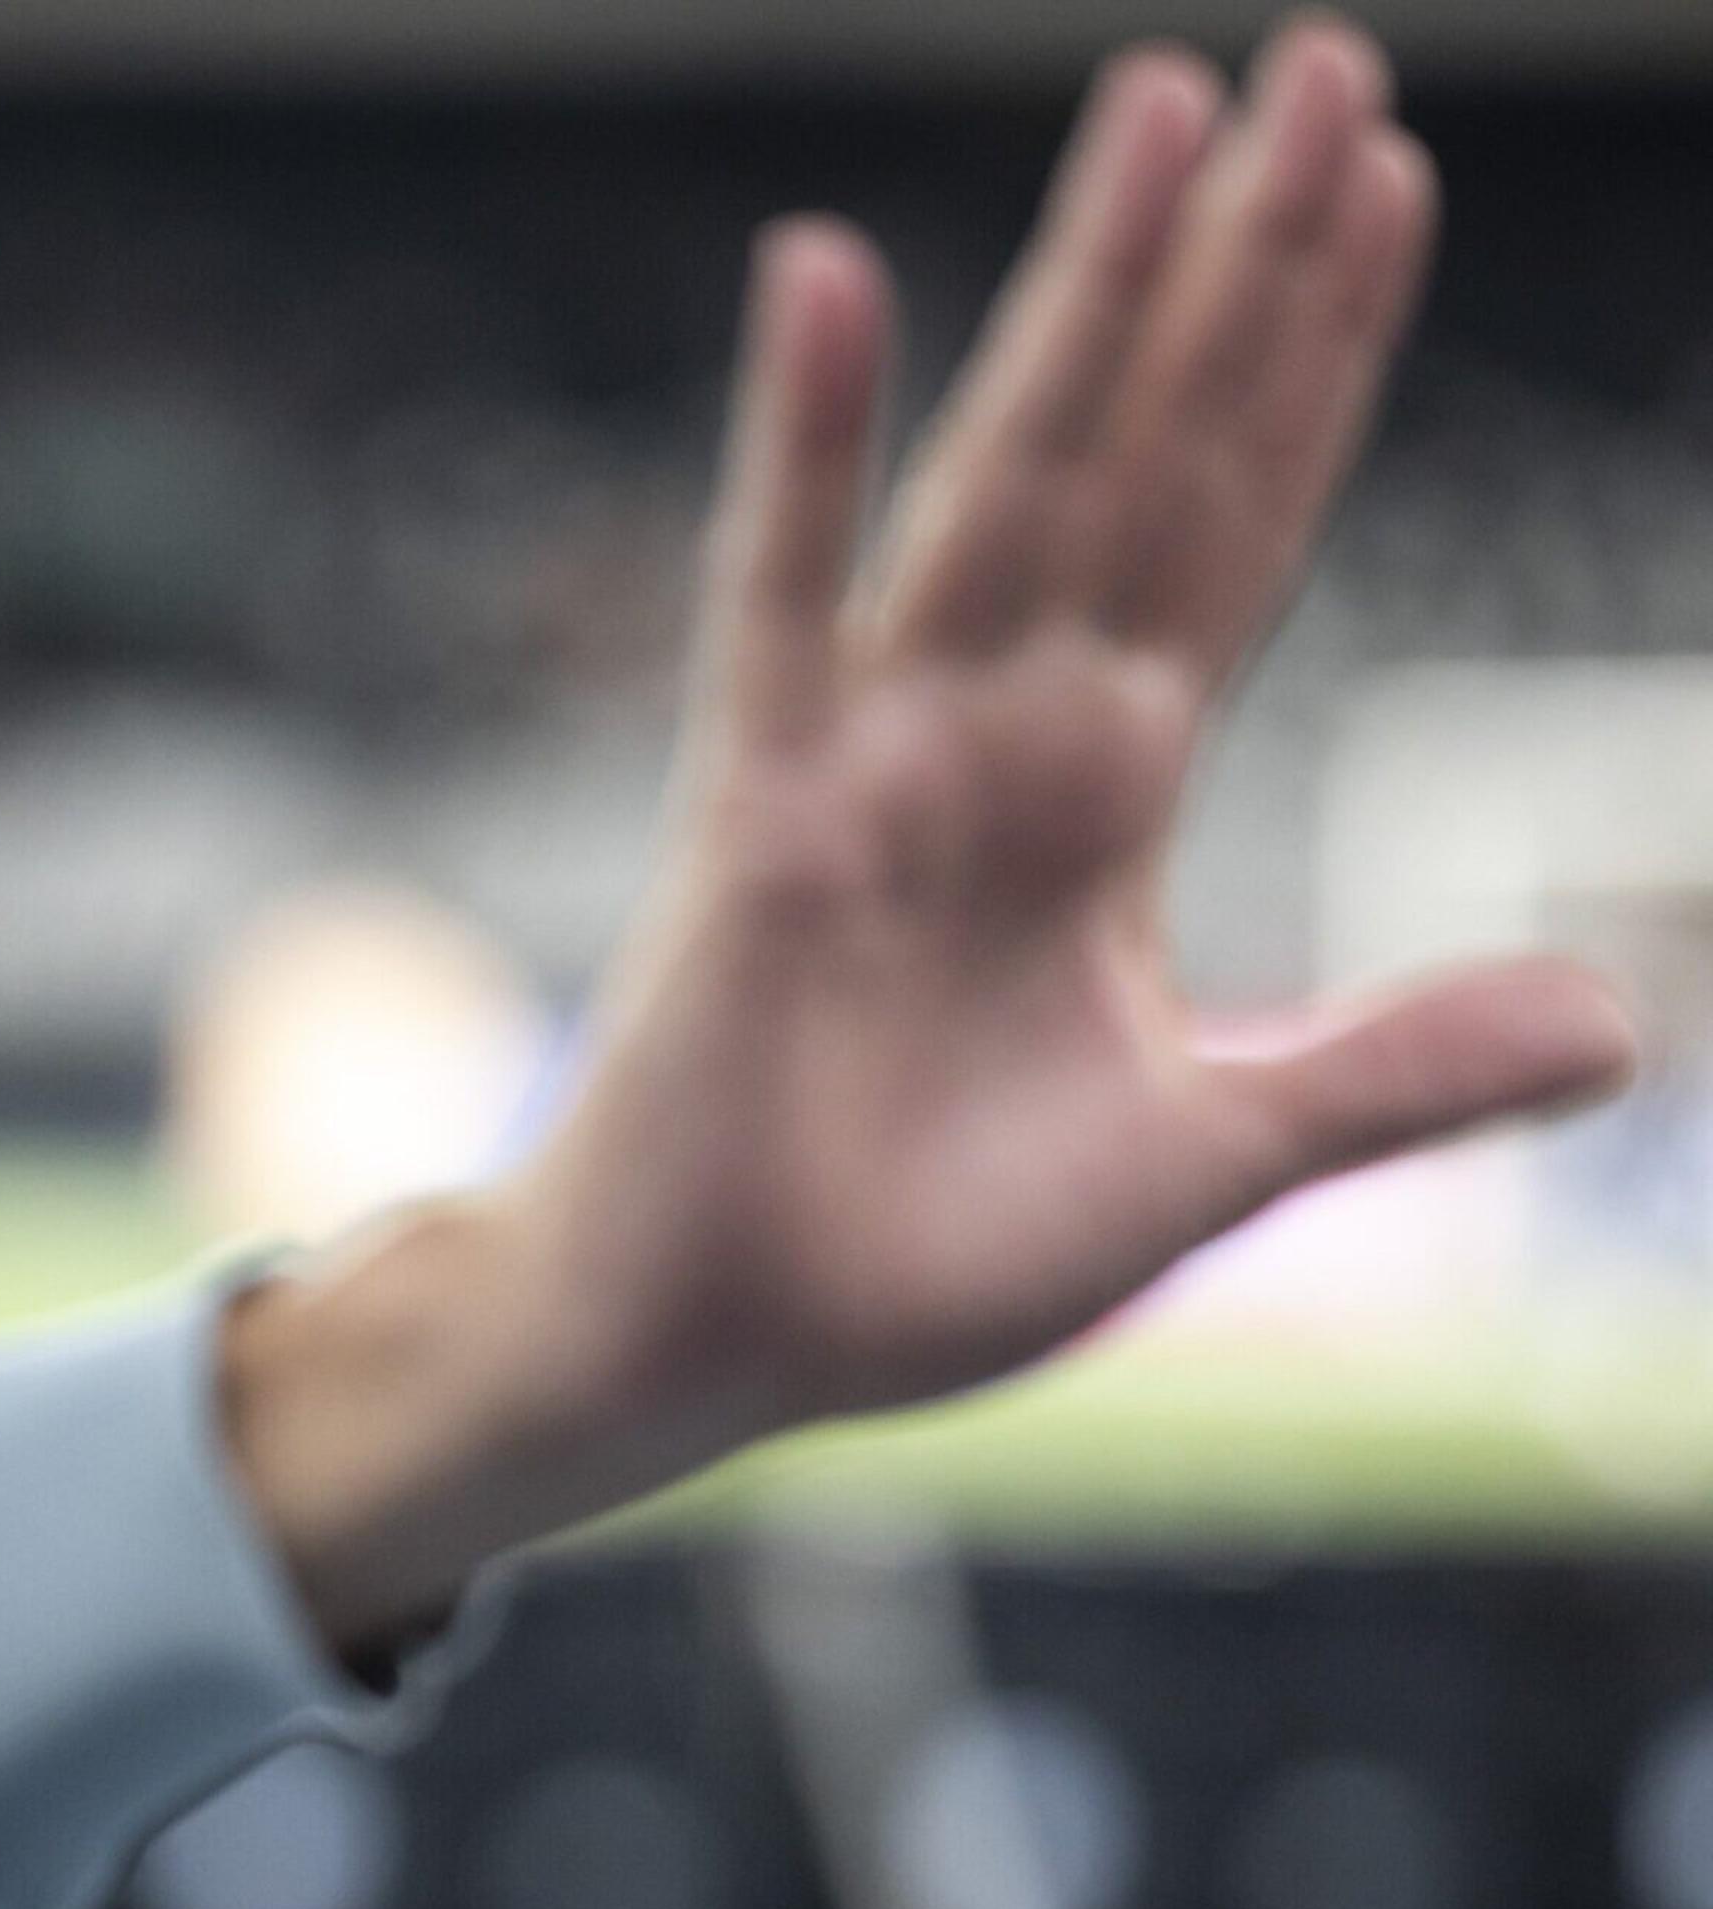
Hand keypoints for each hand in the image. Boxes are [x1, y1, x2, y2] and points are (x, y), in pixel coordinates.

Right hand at [229, 15, 1637, 1660]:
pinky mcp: (765, 801)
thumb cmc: (918, 1259)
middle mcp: (1012, 733)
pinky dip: (799, 438)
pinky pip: (780, 589)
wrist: (720, 1346)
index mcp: (1113, 796)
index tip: (1385, 185)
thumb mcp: (1205, 1156)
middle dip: (1244, 268)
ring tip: (1165, 102)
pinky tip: (821, 276)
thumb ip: (1390, 1072)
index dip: (1319, 367)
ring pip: (1020, 479)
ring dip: (1095, 295)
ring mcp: (888, 749)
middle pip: (1163, 455)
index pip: (1244, 528)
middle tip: (1322, 60)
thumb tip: (1622, 1026)